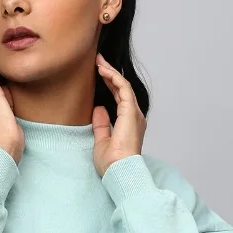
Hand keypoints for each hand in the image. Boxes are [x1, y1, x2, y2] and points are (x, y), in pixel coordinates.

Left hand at [92, 53, 146, 177]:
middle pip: (122, 89)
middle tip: (98, 61)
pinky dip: (114, 77)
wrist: (119, 170)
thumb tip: (98, 108)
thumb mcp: (102, 141)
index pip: (119, 99)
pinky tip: (103, 70)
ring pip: (123, 86)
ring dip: (111, 72)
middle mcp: (134, 117)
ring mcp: (134, 113)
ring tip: (98, 61)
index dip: (109, 85)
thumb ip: (102, 124)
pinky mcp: (131, 111)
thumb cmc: (112, 163)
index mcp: (129, 124)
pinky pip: (123, 88)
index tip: (98, 74)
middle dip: (110, 74)